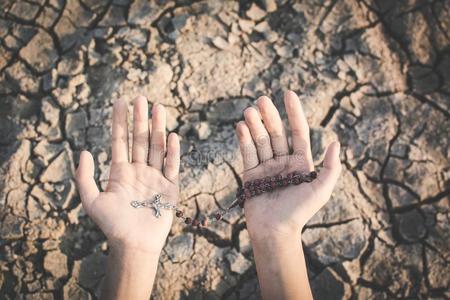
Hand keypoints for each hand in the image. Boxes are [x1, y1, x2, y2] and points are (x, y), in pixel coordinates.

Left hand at [75, 96, 179, 253]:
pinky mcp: (170, 187)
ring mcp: (155, 176)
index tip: (120, 102)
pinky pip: (172, 166)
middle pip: (140, 139)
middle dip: (140, 119)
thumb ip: (85, 177)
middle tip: (141, 98)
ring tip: (159, 107)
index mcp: (120, 171)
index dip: (120, 121)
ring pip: (157, 147)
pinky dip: (173, 152)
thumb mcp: (92, 201)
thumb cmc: (112, 225)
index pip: (120, 140)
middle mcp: (138, 170)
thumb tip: (84, 151)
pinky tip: (172, 136)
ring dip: (158, 128)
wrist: (134, 244)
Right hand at [236, 91, 340, 239]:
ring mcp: (266, 167)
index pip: (297, 132)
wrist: (276, 231)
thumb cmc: (300, 212)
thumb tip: (336, 142)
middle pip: (276, 133)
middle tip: (261, 100)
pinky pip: (248, 153)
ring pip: (260, 141)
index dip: (294, 112)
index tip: (288, 94)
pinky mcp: (251, 175)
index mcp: (301, 163)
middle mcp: (283, 162)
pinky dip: (244, 140)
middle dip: (269, 116)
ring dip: (254, 125)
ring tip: (249, 110)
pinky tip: (242, 126)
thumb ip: (330, 167)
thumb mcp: (321, 189)